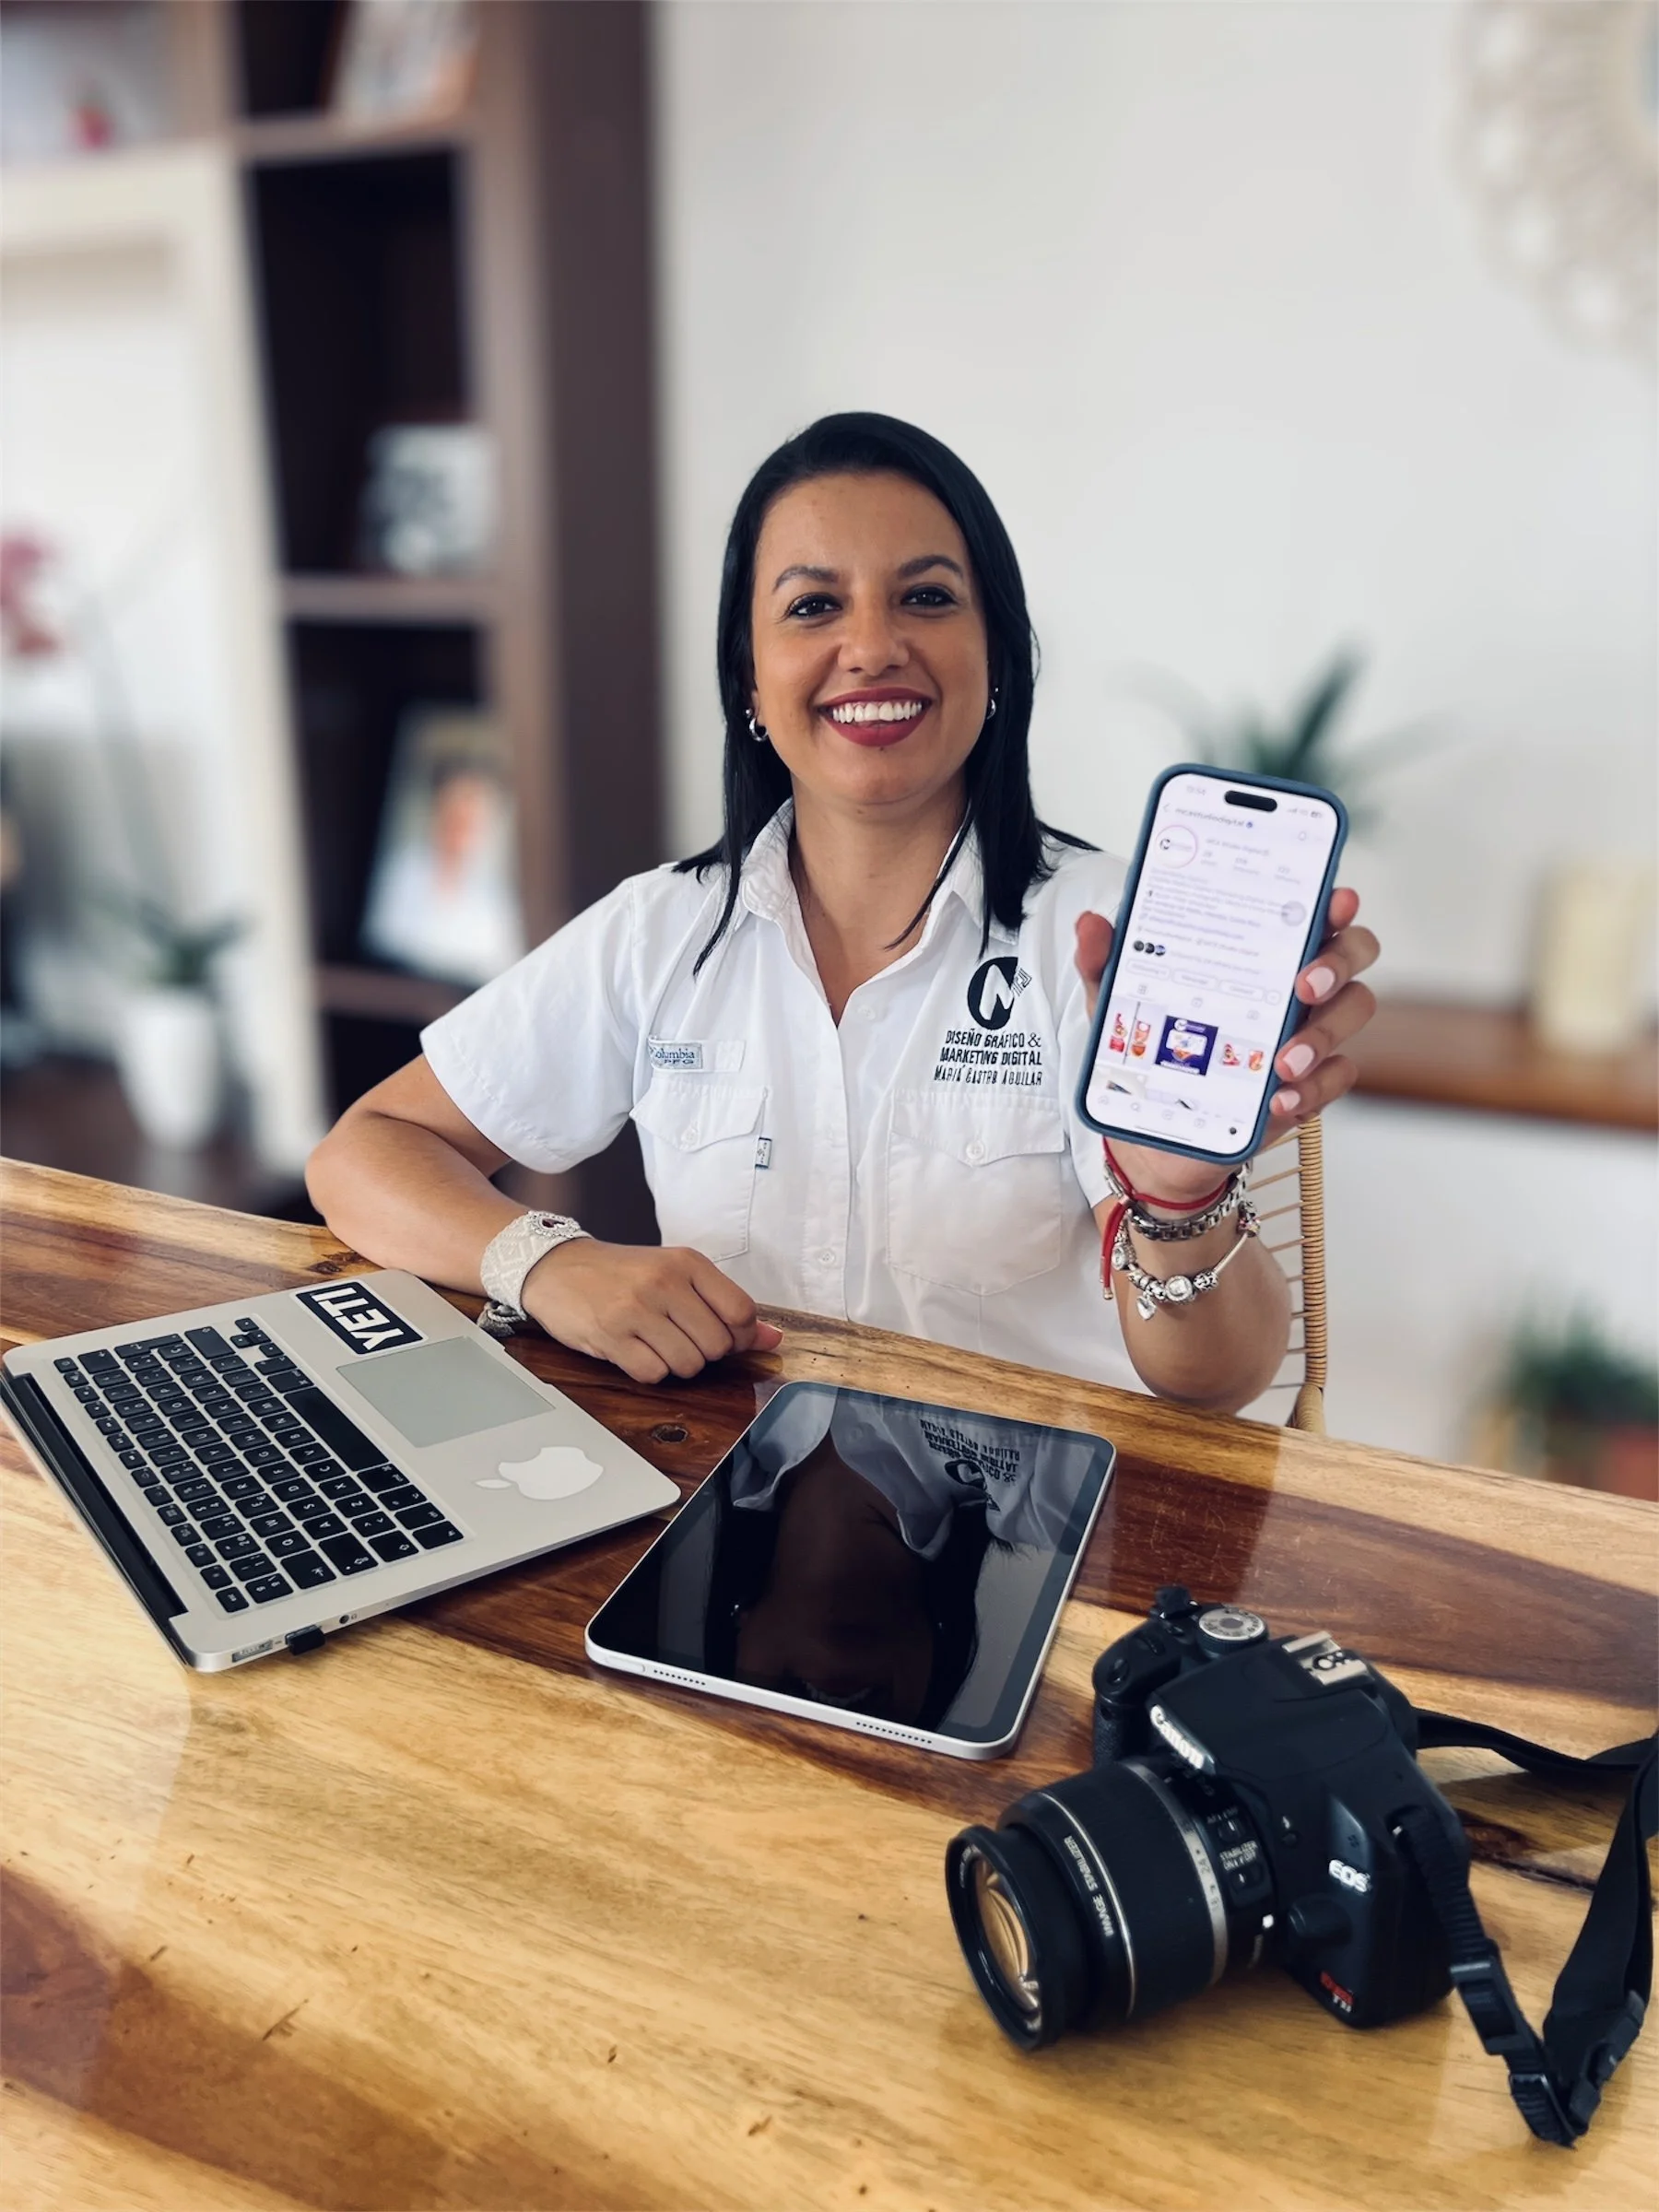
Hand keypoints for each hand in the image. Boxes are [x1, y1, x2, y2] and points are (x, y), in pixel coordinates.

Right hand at [521, 1238, 783, 1384]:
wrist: (556, 1267)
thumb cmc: (622, 1273)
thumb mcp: (676, 1275)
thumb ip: (724, 1305)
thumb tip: (772, 1339)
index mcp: (687, 1262)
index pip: (741, 1312)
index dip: (738, 1335)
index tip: (721, 1334)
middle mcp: (664, 1282)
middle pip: (717, 1345)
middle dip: (703, 1351)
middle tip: (679, 1336)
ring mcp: (636, 1309)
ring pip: (688, 1364)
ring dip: (676, 1363)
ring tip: (654, 1341)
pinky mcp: (611, 1336)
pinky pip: (653, 1374)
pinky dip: (649, 1370)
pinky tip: (634, 1349)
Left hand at [1073, 889, 1378, 1199]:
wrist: (1154, 1137)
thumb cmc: (1150, 1051)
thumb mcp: (1118, 1006)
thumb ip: (1104, 964)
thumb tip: (1090, 925)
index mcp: (1258, 953)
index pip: (1310, 913)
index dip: (1333, 903)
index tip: (1335, 900)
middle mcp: (1293, 986)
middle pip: (1351, 954)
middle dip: (1338, 964)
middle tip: (1304, 986)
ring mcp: (1308, 1034)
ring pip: (1351, 1013)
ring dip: (1324, 1034)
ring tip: (1282, 1061)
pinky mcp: (1307, 1085)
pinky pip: (1335, 1078)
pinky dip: (1313, 1088)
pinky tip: (1278, 1100)